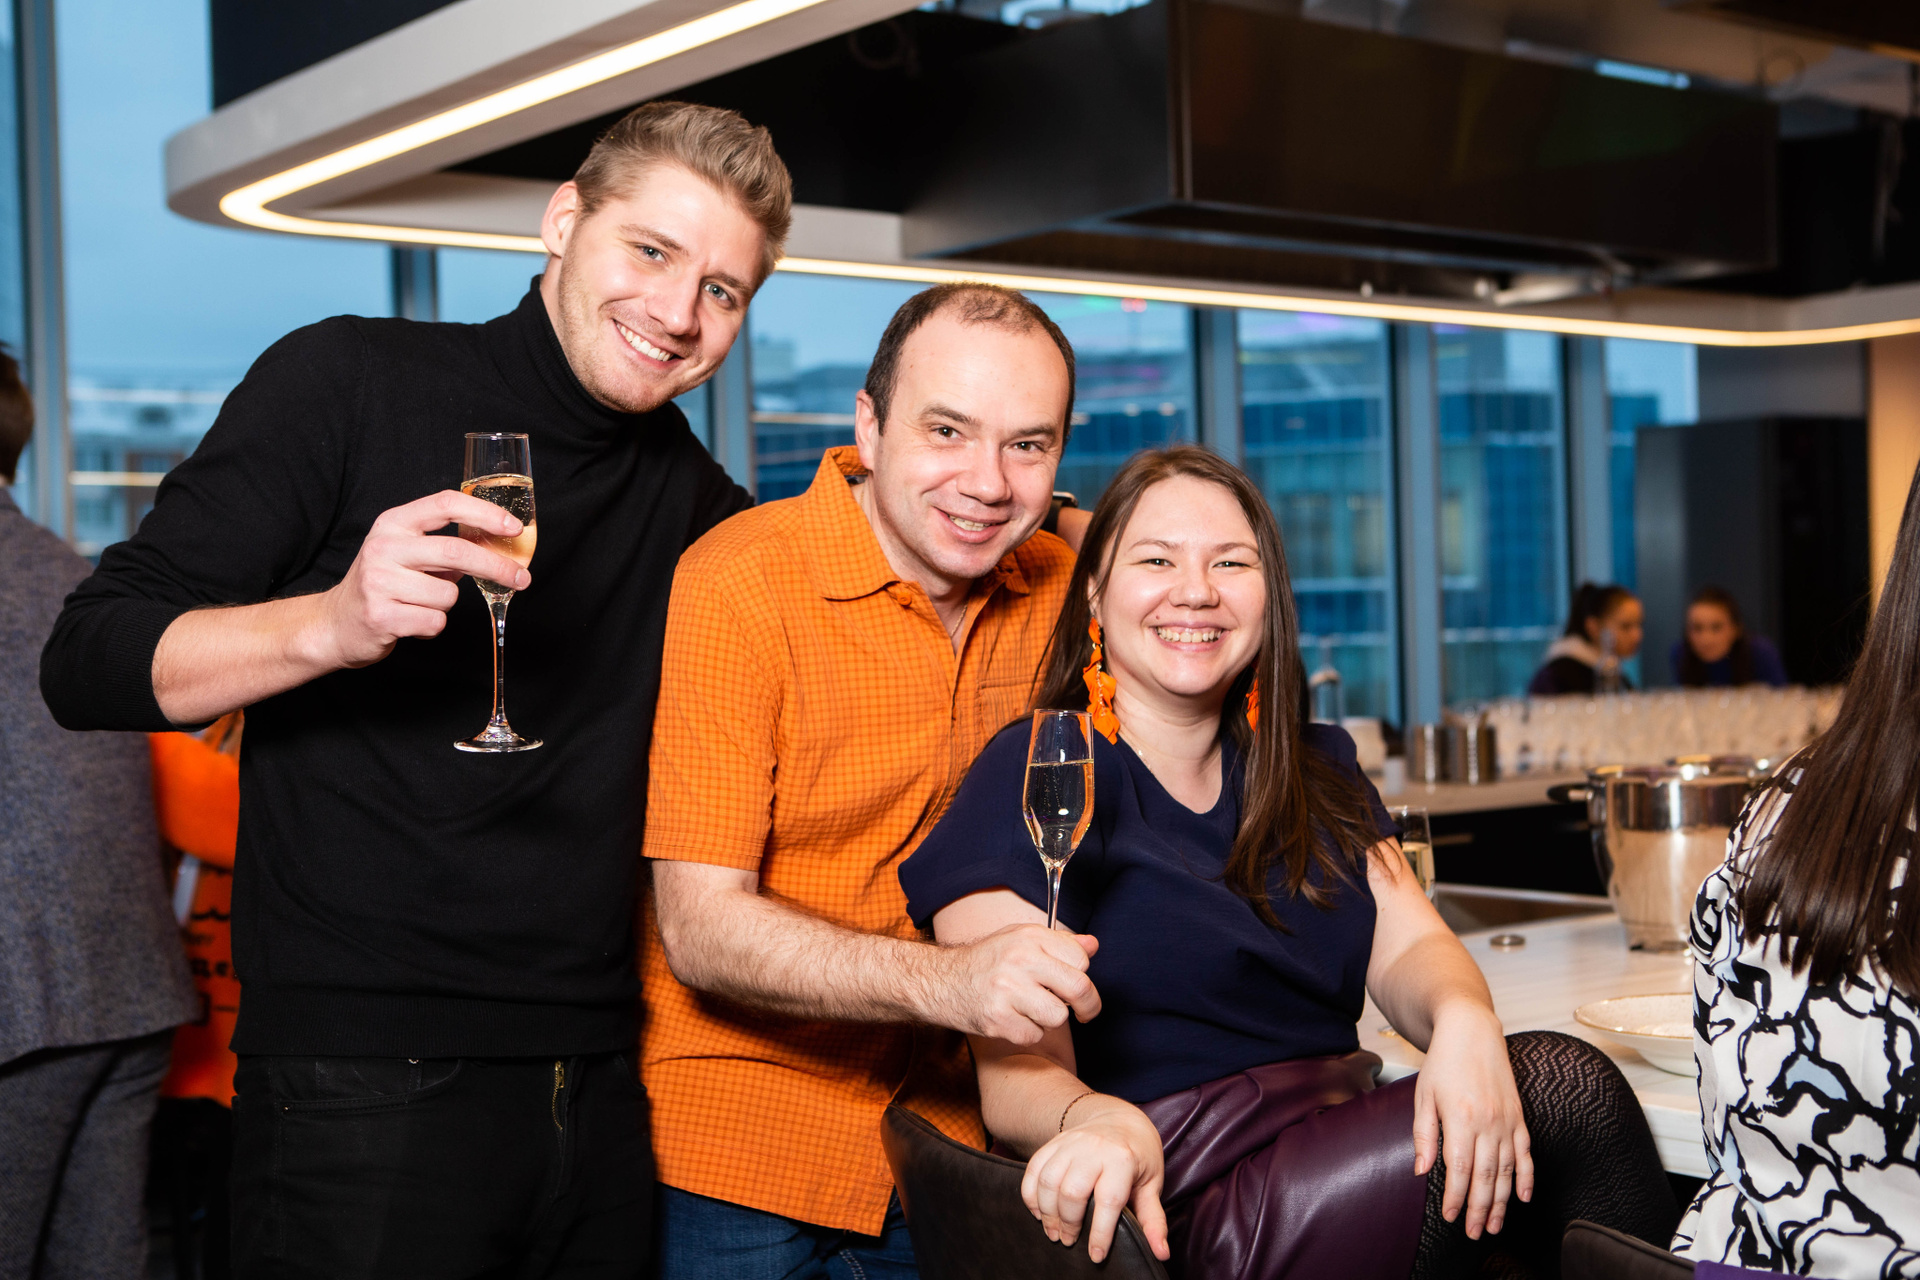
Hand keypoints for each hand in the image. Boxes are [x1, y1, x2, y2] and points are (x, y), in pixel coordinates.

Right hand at [313, 491, 531, 668]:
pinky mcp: (381, 615)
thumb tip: (496, 547)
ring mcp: (379, 582)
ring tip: (419, 604)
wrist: (335, 624)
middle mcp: (384, 547)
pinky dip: (432, 627)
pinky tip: (410, 622)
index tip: (513, 528)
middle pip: (456, 551)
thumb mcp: (405, 552)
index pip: (445, 504)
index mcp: (393, 523)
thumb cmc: (382, 585)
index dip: (485, 513)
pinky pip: (435, 622)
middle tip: (521, 578)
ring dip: (445, 605)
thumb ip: (443, 546)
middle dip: (497, 567)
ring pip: (448, 594)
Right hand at [937, 924, 1099, 1044]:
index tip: (1075, 983)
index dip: (1082, 974)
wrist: (941, 981)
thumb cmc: (987, 961)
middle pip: (1079, 988)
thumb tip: (1092, 945)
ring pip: (1058, 1017)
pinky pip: (1034, 1035)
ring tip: (1031, 1009)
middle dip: (1089, 1006)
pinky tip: (1012, 1019)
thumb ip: (1058, 943)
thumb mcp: (1020, 939)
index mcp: (1029, 937)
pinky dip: (1027, 1032)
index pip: (1081, 958)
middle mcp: (1020, 960)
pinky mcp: (997, 1019)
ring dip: (1049, 1019)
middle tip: (1084, 1012)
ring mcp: (1007, 990)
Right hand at [1023, 1096, 1170, 1263]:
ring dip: (1047, 1213)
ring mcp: (1070, 1143)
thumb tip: (1161, 1253)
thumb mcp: (1152, 1184)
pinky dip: (1031, 1194)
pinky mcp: (1053, 1143)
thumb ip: (1154, 1220)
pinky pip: (1033, 1169)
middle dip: (1068, 1224)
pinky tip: (1039, 1212)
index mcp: (1122, 1159)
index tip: (1096, 1255)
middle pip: (1071, 1192)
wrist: (1119, 1119)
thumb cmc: (1138, 1156)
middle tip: (1070, 1242)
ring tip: (1054, 1232)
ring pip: (1048, 1181)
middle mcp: (1093, 1148)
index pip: (1108, 1201)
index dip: (1100, 1232)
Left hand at [1412, 1004, 1532, 1238]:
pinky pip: (1526, 1153)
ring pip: (1507, 1170)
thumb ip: (1424, 1135)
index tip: (1451, 1217)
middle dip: (1481, 1209)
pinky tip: (1523, 1197)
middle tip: (1475, 1233)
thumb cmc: (1443, 1062)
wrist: (1472, 1031)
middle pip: (1486, 1176)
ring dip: (1502, 1201)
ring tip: (1496, 1225)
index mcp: (1461, 1118)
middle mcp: (1488, 1122)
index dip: (1457, 1198)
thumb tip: (1422, 1171)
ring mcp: (1507, 1120)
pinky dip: (1526, 1177)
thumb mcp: (1423, 1096)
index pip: (1460, 1170)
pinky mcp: (1518, 1117)